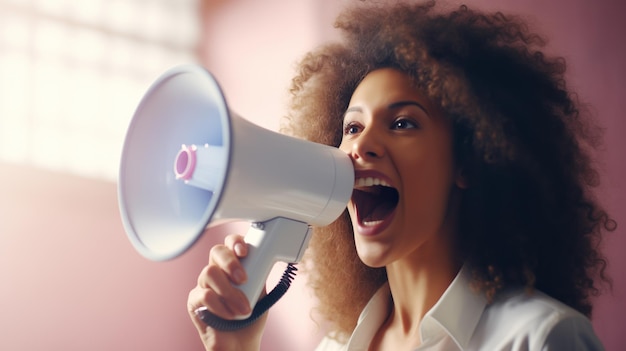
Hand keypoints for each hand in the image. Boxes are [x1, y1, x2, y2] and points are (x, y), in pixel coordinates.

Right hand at [187, 234, 266, 350]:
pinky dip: (220, 306)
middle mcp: (217, 271)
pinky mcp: (194, 301)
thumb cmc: (251, 316)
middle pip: (216, 251)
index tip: (244, 251)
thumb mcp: (261, 292)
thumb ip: (259, 274)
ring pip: (210, 273)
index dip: (235, 242)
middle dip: (230, 262)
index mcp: (234, 265)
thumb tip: (265, 257)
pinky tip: (229, 315)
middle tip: (243, 279)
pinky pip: (204, 295)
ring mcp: (204, 285)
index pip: (230, 244)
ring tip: (243, 308)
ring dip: (229, 291)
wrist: (241, 344)